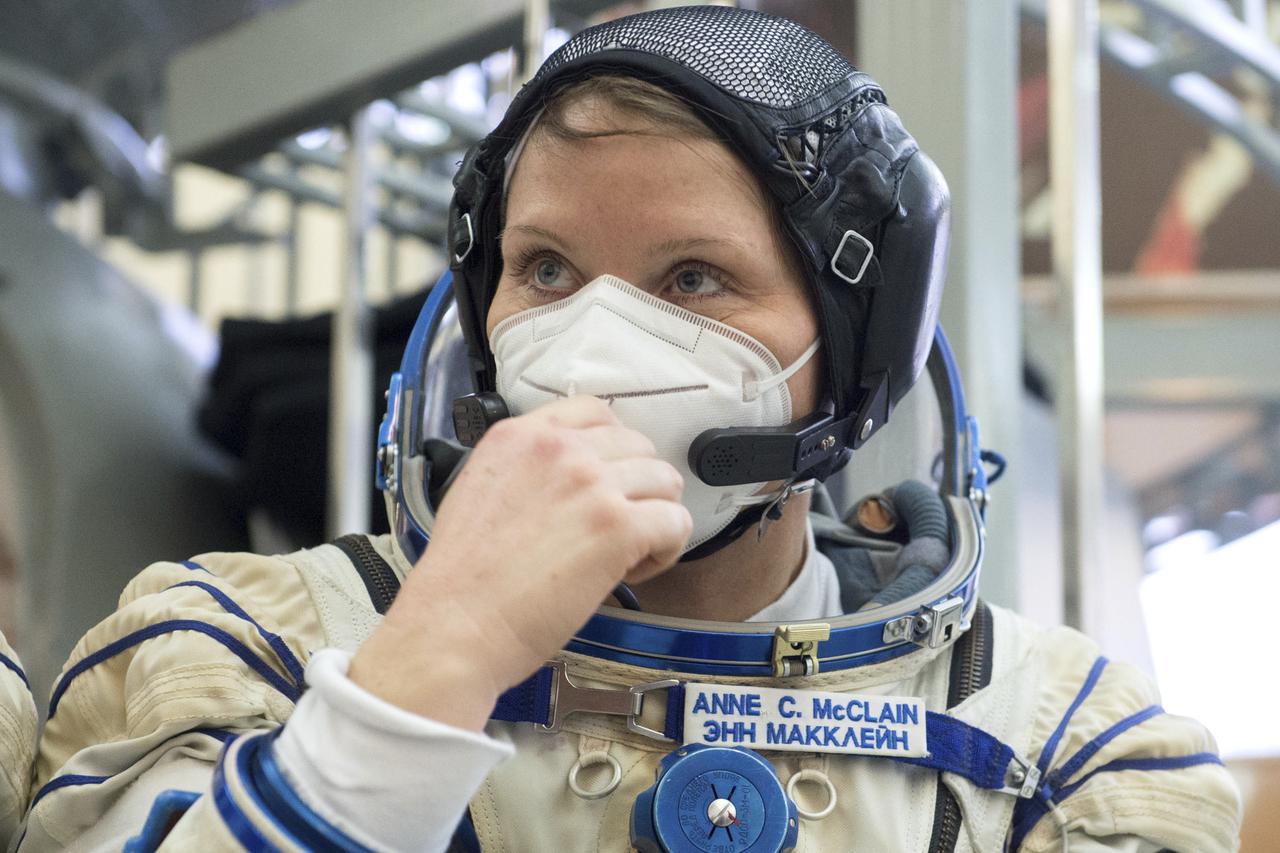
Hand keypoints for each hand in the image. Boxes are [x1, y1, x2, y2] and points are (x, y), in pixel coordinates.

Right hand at [349, 396, 690, 729]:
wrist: (455, 624)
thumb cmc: (463, 579)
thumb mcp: (480, 489)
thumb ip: (527, 469)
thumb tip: (569, 480)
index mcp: (521, 436)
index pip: (595, 411)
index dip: (613, 448)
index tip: (607, 480)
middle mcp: (561, 450)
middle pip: (639, 446)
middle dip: (635, 487)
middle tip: (612, 529)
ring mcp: (592, 484)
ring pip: (665, 481)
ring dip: (654, 516)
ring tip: (625, 553)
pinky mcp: (618, 528)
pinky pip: (675, 522)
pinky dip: (666, 549)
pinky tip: (633, 570)